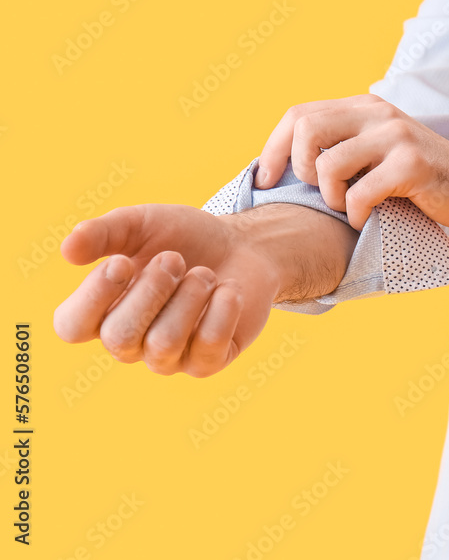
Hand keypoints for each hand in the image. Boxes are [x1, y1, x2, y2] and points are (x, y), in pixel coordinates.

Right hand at [53, 203, 354, 376]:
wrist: (244, 245)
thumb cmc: (184, 238)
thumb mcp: (142, 224)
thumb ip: (103, 233)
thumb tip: (67, 250)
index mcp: (103, 310)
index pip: (72, 326)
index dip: (94, 296)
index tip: (123, 262)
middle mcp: (131, 342)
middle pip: (119, 338)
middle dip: (151, 290)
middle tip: (175, 259)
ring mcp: (170, 357)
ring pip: (164, 344)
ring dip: (189, 297)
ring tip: (205, 273)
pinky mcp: (209, 361)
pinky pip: (208, 347)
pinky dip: (222, 310)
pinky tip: (228, 289)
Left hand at [253, 95, 448, 230]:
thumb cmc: (425, 182)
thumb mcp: (379, 154)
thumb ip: (344, 148)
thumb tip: (285, 167)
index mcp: (364, 108)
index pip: (299, 115)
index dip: (273, 150)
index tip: (265, 181)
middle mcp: (378, 114)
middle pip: (306, 130)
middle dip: (300, 170)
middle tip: (321, 194)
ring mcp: (396, 136)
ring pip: (328, 165)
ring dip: (330, 198)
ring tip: (351, 208)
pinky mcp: (412, 165)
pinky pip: (360, 194)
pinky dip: (357, 214)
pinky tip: (370, 218)